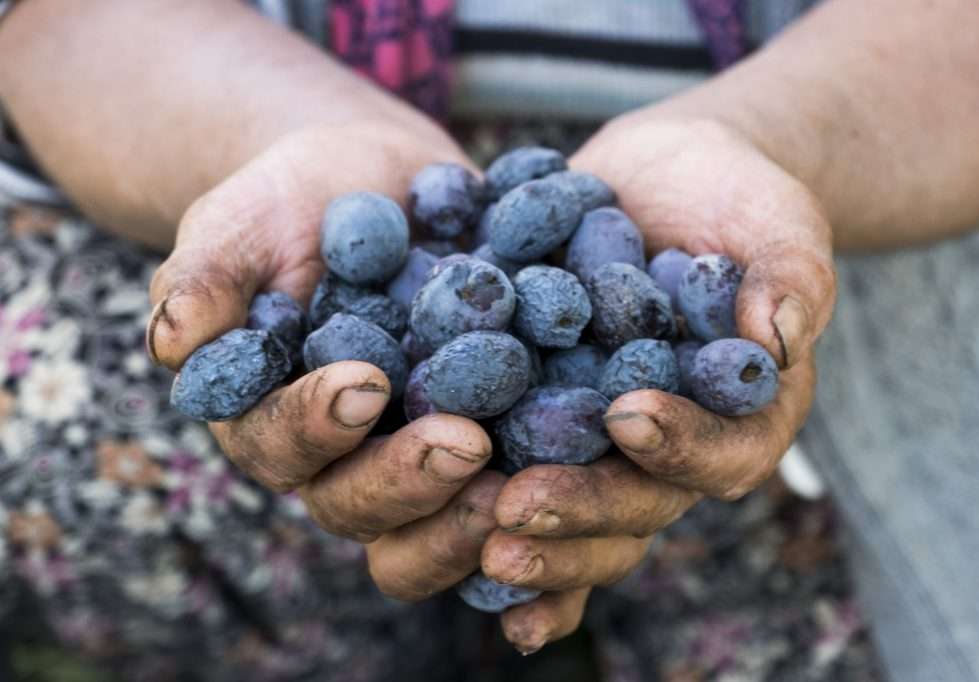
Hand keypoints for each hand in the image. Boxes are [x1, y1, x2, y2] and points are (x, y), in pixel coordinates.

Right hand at [147, 123, 502, 597]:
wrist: (381, 189)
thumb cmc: (294, 202)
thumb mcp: (245, 221)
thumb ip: (209, 277)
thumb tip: (172, 338)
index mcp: (273, 419)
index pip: (282, 442)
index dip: (318, 424)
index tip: (365, 384)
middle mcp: (344, 459)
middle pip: (363, 502)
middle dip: (411, 479)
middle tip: (468, 443)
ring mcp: (418, 456)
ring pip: (440, 516)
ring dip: (481, 510)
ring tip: (534, 476)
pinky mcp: (491, 438)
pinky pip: (515, 485)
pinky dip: (549, 495)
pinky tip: (596, 473)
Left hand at [477, 112, 835, 652]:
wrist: (665, 179)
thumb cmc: (738, 198)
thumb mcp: (776, 221)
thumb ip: (790, 275)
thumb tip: (776, 336)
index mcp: (740, 417)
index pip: (723, 451)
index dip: (680, 445)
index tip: (627, 416)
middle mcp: (670, 443)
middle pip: (634, 499)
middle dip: (579, 506)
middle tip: (515, 508)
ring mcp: (601, 434)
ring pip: (571, 499)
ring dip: (526, 526)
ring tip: (469, 526)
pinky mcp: (542, 408)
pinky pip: (513, 460)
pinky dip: (476, 494)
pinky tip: (433, 507)